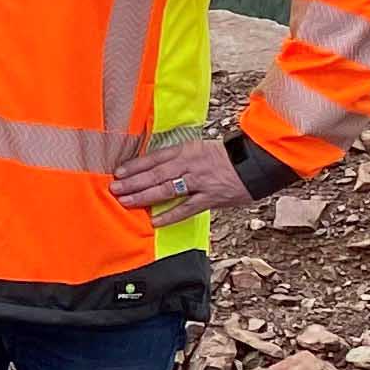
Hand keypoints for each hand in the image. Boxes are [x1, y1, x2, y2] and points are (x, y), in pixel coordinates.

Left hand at [110, 139, 247, 222]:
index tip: (118, 172)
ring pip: (167, 190)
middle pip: (156, 174)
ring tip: (126, 202)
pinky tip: (155, 220)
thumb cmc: (225, 156)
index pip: (155, 157)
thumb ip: (178, 157)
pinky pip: (187, 208)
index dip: (135, 165)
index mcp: (187, 150)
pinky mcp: (210, 198)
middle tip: (114, 189)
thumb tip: (153, 166)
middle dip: (134, 182)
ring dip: (145, 196)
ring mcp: (200, 182)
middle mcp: (190, 165)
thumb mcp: (199, 148)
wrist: (255, 163)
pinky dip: (170, 215)